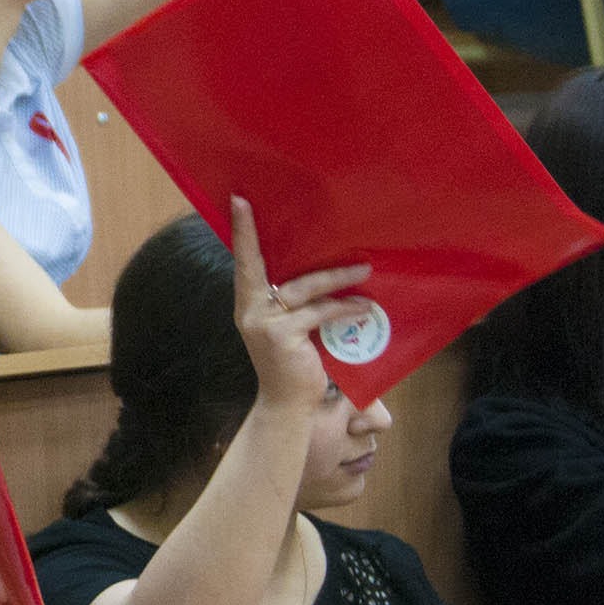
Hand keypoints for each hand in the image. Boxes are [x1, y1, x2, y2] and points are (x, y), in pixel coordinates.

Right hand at [229, 195, 373, 415]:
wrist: (288, 405)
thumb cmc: (293, 365)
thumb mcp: (290, 329)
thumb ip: (297, 304)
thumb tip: (329, 275)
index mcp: (248, 304)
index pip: (244, 262)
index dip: (242, 232)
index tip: (238, 200)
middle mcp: (249, 309)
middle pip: (259, 265)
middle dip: (257, 234)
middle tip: (264, 207)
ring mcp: (263, 322)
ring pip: (304, 288)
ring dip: (337, 278)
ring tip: (365, 272)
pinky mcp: (282, 334)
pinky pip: (319, 312)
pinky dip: (345, 308)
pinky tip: (365, 308)